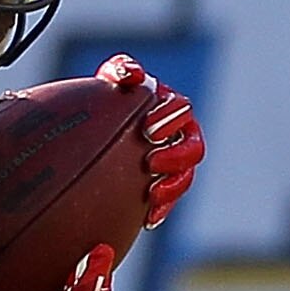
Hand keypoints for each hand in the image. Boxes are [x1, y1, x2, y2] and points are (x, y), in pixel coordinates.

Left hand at [96, 54, 201, 227]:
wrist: (96, 133)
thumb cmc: (105, 99)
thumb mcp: (110, 81)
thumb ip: (121, 70)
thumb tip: (131, 74)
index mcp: (169, 107)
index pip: (181, 109)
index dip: (169, 118)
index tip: (148, 130)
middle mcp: (178, 134)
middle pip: (193, 147)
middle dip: (176, 156)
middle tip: (151, 162)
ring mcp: (174, 161)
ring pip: (186, 177)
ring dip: (173, 187)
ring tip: (153, 194)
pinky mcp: (164, 185)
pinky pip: (169, 200)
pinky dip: (161, 209)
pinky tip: (148, 220)